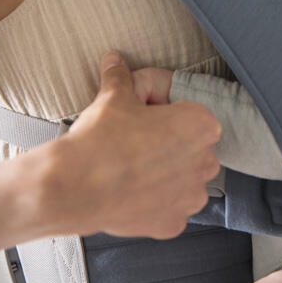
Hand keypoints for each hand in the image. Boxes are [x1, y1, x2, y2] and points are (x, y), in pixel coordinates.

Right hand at [41, 52, 220, 239]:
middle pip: (194, 150)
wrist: (76, 184)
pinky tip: (134, 192)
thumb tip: (115, 59)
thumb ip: (121, 76)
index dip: (172, 118)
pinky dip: (157, 203)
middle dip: (174, 147)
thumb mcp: (114, 96)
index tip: (151, 121)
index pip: (196, 118)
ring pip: (186, 182)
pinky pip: (171, 209)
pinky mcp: (173, 223)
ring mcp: (191, 196)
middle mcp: (205, 161)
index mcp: (201, 124)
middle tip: (141, 144)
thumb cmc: (103, 137)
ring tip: (136, 169)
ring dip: (169, 176)